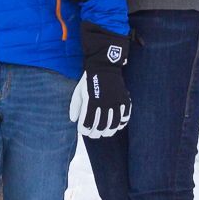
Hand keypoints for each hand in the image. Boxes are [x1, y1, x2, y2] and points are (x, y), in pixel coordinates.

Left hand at [70, 24, 130, 138]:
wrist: (104, 66)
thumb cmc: (88, 80)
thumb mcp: (78, 91)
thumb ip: (74, 107)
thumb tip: (73, 120)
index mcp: (91, 102)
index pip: (87, 124)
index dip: (84, 130)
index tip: (83, 130)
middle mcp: (104, 104)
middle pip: (101, 128)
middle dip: (95, 134)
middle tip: (93, 134)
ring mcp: (116, 102)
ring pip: (114, 125)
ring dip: (108, 132)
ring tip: (104, 132)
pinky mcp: (124, 100)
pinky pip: (125, 117)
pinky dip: (121, 124)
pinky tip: (117, 125)